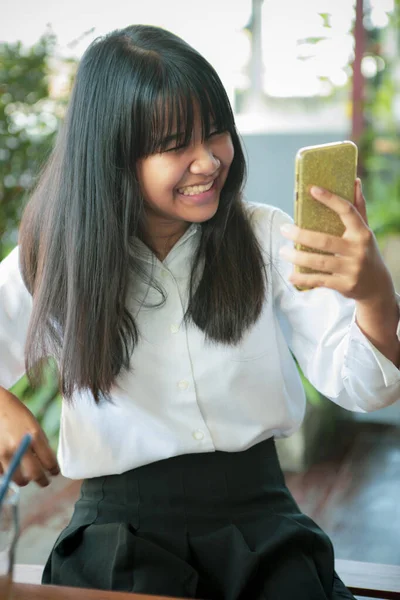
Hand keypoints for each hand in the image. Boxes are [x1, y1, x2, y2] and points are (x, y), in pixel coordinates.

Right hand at [0, 387, 59, 486]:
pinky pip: (2, 474)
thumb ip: (40, 445)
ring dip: (24, 480)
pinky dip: (8, 474)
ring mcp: (4, 452)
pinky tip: (11, 469)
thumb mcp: (34, 427)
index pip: (49, 461)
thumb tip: (46, 465)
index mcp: (35, 435)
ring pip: (17, 479)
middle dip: (42, 481)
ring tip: (26, 477)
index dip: (54, 470)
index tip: (54, 473)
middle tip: (44, 482)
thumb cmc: (18, 416)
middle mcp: (20, 446)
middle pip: (34, 474)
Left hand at [279, 179, 393, 300]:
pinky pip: (320, 280)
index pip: (347, 211)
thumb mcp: (365, 231)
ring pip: (319, 262)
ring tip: (282, 251)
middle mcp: (358, 250)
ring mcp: (352, 269)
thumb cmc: (365, 252)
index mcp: (362, 232)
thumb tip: (355, 181)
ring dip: (298, 257)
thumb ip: (358, 208)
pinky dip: (303, 279)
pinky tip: (291, 275)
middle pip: (325, 241)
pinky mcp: (345, 285)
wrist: (377, 285)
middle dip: (301, 235)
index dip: (330, 199)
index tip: (312, 189)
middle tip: (284, 229)